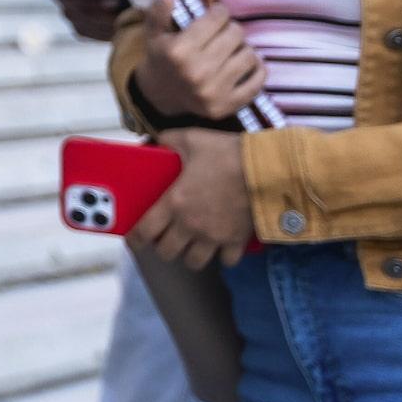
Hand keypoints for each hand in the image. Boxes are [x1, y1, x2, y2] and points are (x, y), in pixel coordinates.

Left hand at [129, 128, 254, 269]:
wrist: (266, 170)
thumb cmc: (227, 154)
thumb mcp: (192, 139)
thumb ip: (169, 141)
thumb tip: (157, 141)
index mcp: (174, 202)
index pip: (145, 231)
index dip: (135, 239)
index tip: (134, 240)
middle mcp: (191, 225)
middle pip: (167, 252)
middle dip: (163, 246)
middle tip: (166, 237)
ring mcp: (215, 237)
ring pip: (194, 262)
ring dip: (190, 255)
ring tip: (192, 244)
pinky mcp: (237, 242)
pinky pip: (226, 261)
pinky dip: (222, 256)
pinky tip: (221, 245)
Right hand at [136, 4, 263, 122]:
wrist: (161, 96)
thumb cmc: (162, 58)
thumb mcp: (153, 33)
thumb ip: (158, 12)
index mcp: (179, 51)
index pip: (216, 18)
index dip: (219, 11)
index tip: (217, 14)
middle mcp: (197, 71)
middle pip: (235, 34)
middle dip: (231, 28)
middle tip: (224, 32)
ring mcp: (213, 91)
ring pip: (249, 56)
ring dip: (244, 48)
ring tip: (234, 49)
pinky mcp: (227, 106)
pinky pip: (257, 83)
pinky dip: (258, 70)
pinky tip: (248, 64)